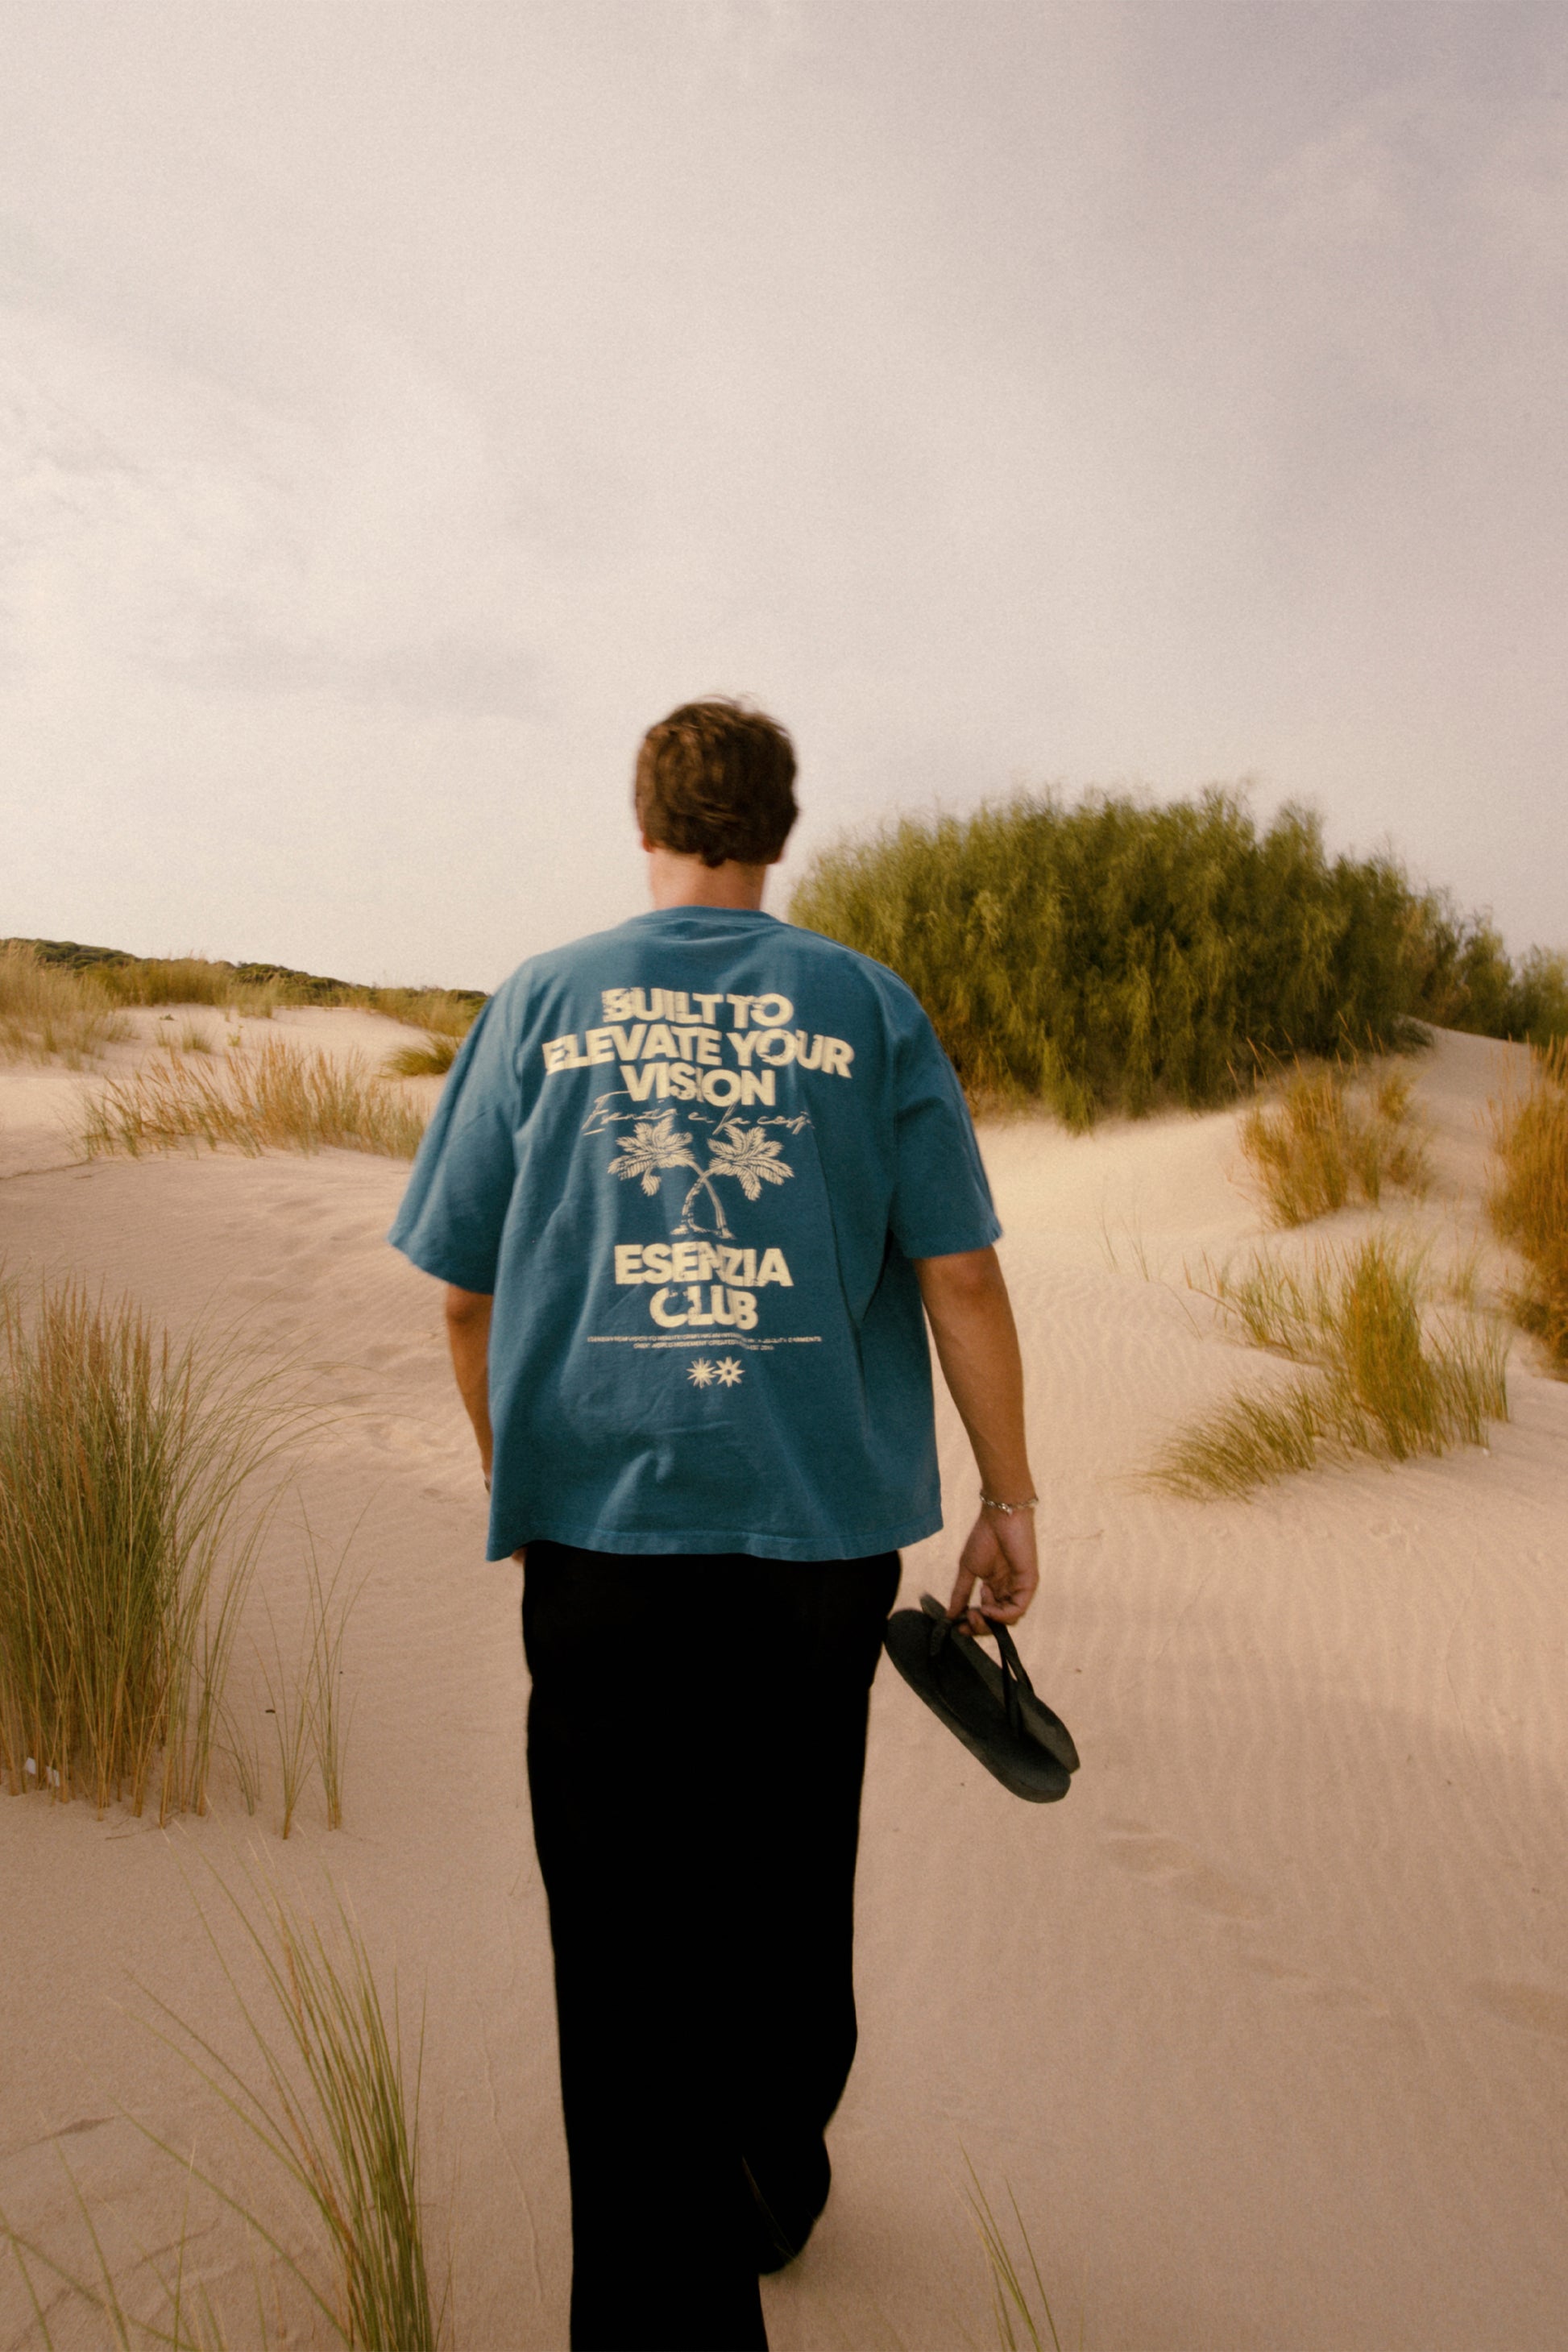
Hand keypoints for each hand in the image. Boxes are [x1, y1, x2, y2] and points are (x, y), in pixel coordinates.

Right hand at [946, 1507, 1038, 1635]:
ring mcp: (1019, 1588)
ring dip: (990, 1621)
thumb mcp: (967, 1569)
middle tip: (967, 1621)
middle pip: (998, 1621)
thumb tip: (949, 1615)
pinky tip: (986, 1607)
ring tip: (976, 1612)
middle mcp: (1008, 1590)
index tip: (957, 1628)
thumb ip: (961, 1593)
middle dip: (981, 1626)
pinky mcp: (1028, 1584)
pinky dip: (1001, 1614)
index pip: (987, 1615)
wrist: (999, 1517)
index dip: (974, 1624)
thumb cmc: (984, 1537)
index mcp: (995, 1587)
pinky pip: (1017, 1609)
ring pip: (1008, 1619)